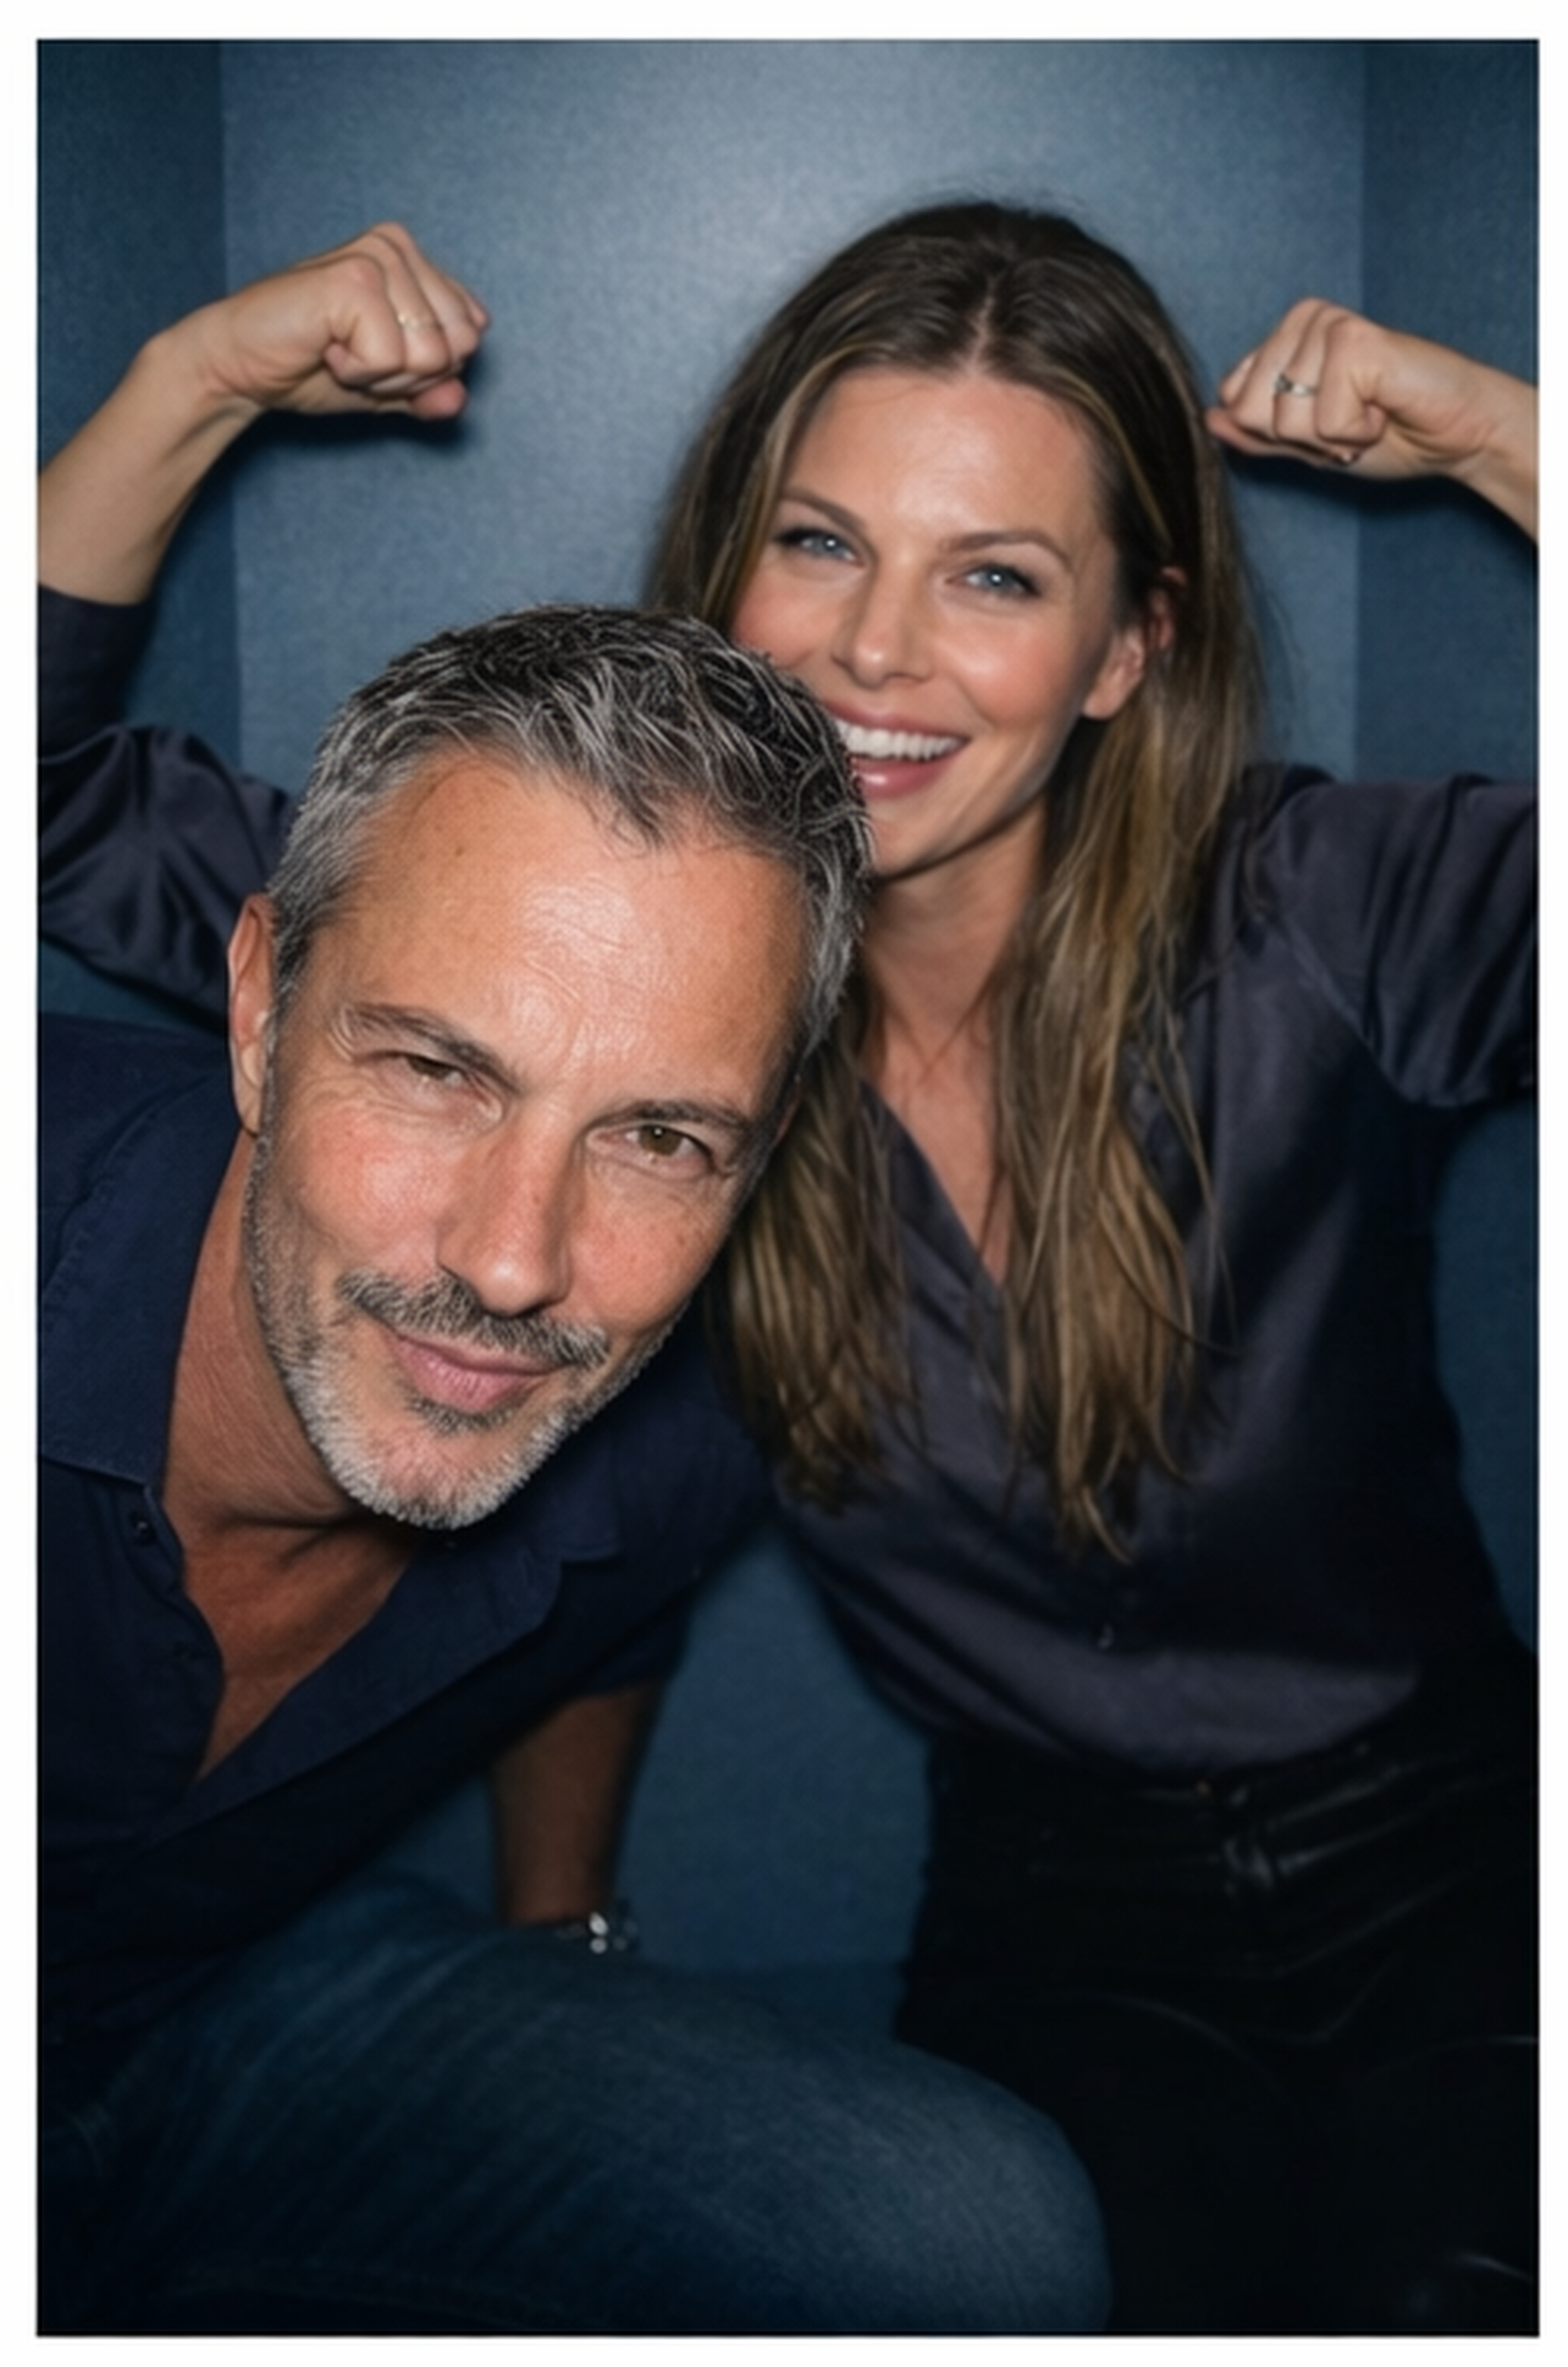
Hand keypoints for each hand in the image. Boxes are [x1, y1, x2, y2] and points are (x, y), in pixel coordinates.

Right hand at [174, 221, 488, 424]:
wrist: (242, 366)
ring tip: (338, 350)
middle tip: (354, 356)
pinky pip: (393, 359)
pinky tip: (326, 348)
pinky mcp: (353, 280)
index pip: (470, 335)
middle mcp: (398, 247)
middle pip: (457, 346)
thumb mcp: (387, 387)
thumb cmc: (309, 366)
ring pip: (430, 355)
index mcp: (414, 261)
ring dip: (382, 374)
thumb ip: (430, 391)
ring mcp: (377, 257)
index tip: (373, 355)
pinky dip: (359, 373)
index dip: (425, 369)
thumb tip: (459, 401)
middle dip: (408, 374)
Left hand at [1207, 299, 1535, 534]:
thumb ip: (1258, 432)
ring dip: (1332, 436)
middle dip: (1302, 436)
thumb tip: (1209, 418)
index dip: (1280, 433)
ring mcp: (1328, 325)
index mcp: (1286, 336)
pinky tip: (1383, 408)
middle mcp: (1303, 320)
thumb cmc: (1391, 432)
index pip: (1234, 402)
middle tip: (1351, 419)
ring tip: (1370, 412)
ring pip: (1284, 418)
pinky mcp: (1355, 341)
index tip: (1326, 423)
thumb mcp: (1310, 442)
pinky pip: (1323, 419)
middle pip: (1251, 411)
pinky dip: (1355, 432)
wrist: (1454, 434)